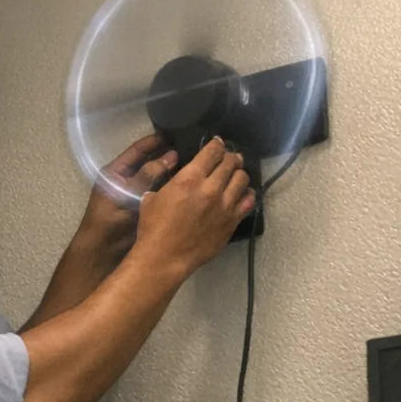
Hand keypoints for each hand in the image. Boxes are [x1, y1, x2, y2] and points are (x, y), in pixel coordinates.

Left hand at [75, 134, 179, 258]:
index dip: (153, 141)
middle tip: (190, 147)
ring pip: (157, 178)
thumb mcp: (126, 193)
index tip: (172, 133)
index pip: (137, 151)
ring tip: (195, 163)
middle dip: (166, 155)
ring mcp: (137, 194)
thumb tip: (171, 156)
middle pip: (149, 162)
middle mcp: (127, 180)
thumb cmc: (109, 219)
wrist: (104, 251)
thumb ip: (147, 175)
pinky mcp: (146, 208)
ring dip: (172, 172)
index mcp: (116, 172)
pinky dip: (172, 187)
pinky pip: (160, 193)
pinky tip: (188, 184)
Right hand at [132, 137, 253, 281]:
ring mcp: (225, 206)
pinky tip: (243, 194)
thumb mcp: (152, 198)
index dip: (217, 144)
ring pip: (242, 179)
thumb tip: (175, 182)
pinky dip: (247, 194)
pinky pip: (248, 202)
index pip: (212, 152)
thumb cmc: (153, 228)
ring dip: (239, 173)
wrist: (165, 258)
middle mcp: (211, 188)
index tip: (218, 144)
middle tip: (229, 158)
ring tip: (236, 174)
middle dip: (230, 157)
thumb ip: (168, 185)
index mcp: (190, 178)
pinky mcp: (232, 222)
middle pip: (230, 162)